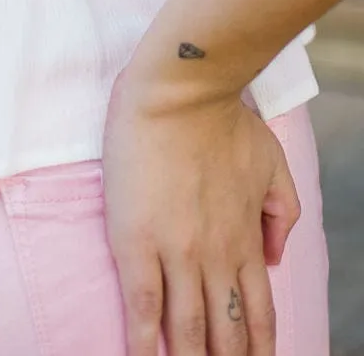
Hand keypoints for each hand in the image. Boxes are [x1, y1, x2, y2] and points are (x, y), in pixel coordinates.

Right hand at [102, 73, 300, 355]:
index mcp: (246, 238)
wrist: (182, 89)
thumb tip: (274, 256)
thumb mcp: (273, 162)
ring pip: (186, 328)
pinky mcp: (138, 240)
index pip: (257, 314)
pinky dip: (142, 339)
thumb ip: (282, 212)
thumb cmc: (224, 116)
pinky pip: (142, 304)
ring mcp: (177, 251)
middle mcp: (217, 256)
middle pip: (224, 331)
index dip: (257, 348)